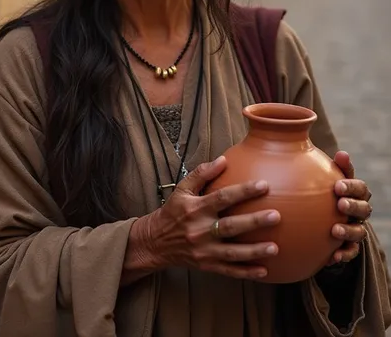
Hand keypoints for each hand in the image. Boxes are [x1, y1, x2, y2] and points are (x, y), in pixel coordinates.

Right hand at [133, 156, 280, 280]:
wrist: (155, 242)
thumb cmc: (173, 211)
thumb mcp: (182, 189)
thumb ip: (202, 173)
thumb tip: (223, 160)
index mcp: (196, 208)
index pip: (222, 198)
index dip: (243, 191)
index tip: (263, 185)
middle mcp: (200, 230)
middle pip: (230, 227)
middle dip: (254, 222)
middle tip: (276, 216)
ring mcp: (204, 250)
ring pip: (232, 253)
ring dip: (254, 251)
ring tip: (275, 248)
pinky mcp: (206, 265)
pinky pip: (228, 271)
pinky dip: (246, 272)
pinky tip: (263, 271)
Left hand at [328, 151, 370, 265]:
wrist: (319, 218)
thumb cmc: (321, 191)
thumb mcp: (321, 177)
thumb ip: (324, 165)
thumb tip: (331, 149)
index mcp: (354, 192)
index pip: (359, 187)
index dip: (351, 186)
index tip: (337, 186)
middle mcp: (359, 209)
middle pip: (363, 208)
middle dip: (353, 206)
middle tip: (340, 204)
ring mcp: (356, 228)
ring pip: (359, 231)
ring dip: (348, 230)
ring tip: (334, 230)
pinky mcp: (349, 246)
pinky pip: (351, 252)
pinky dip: (344, 254)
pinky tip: (332, 257)